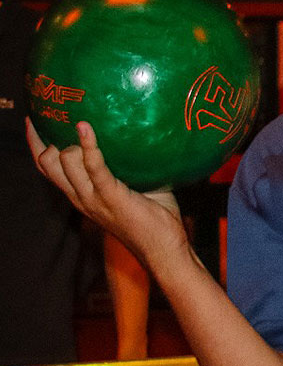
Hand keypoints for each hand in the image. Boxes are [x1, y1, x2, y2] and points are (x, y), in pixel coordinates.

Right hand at [27, 120, 189, 262]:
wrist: (165, 249)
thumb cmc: (157, 219)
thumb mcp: (137, 188)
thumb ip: (132, 167)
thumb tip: (146, 137)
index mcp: (82, 196)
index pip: (48, 170)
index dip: (36, 145)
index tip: (34, 121)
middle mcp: (80, 197)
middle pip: (47, 164)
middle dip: (46, 138)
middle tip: (59, 116)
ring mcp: (92, 198)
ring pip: (63, 163)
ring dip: (72, 141)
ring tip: (85, 125)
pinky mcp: (109, 196)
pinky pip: (93, 166)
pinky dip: (89, 145)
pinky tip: (86, 127)